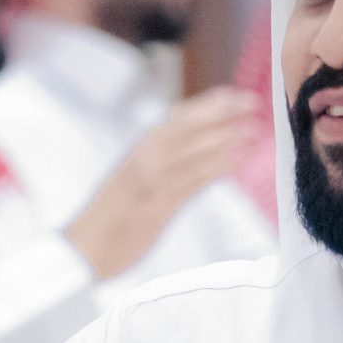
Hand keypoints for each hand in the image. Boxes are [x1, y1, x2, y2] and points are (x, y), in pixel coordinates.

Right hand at [65, 88, 260, 279]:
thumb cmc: (116, 213)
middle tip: (253, 103)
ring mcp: (150, 181)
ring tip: (253, 131)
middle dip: (221, 113)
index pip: (179, 117)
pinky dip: (213, 169)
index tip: (235, 96)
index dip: (209, 104)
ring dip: (224, 138)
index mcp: (141, 147)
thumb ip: (166, 159)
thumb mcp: (139, 178)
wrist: (88, 246)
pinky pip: (190, 182)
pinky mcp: (157, 207)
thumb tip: (196, 141)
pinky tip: (235, 161)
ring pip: (191, 152)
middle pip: (187, 127)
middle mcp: (145, 158)